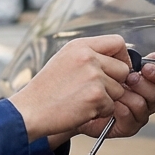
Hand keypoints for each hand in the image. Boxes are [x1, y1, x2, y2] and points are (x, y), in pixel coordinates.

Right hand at [9, 36, 132, 147]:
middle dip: (115, 82)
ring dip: (106, 99)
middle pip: (123, 69)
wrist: (31, 110)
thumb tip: (117, 60)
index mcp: (80, 46)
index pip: (118, 42)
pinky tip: (80, 109)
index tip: (117, 68)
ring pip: (118, 90)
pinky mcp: (96, 96)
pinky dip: (99, 112)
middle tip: (95, 91)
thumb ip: (89, 56)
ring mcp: (93, 76)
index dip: (122, 57)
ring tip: (82, 100)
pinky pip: (111, 106)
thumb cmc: (46, 89)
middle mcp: (88, 57)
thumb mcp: (64, 60)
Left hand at [70, 59, 154, 144]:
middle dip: (144, 83)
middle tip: (130, 78)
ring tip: (116, 92)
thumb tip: (130, 48)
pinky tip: (111, 104)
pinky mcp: (128, 126)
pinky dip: (121, 109)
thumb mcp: (99, 59)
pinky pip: (131, 117)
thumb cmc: (85, 82)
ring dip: (129, 96)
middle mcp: (143, 97)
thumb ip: (117, 51)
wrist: (69, 103)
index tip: (147, 66)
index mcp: (142, 80)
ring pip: (144, 103)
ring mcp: (137, 113)